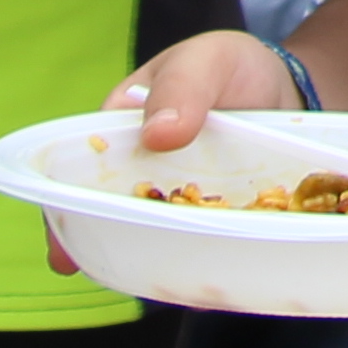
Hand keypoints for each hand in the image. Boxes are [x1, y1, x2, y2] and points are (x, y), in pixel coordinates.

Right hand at [48, 27, 305, 267]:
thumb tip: (155, 135)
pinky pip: (203, 241)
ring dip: (160, 260)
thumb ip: (182, 88)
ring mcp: (179, 197)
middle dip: (109, 249)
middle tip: (119, 279)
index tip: (64, 252)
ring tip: (176, 286)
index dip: (67, 212)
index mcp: (123, 131)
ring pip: (158, 236)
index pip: (82, 173)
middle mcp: (143, 171)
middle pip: (116, 216)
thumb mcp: (206, 61)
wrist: (284, 85)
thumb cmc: (230, 65)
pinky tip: (215, 278)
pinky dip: (206, 259)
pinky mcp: (214, 214)